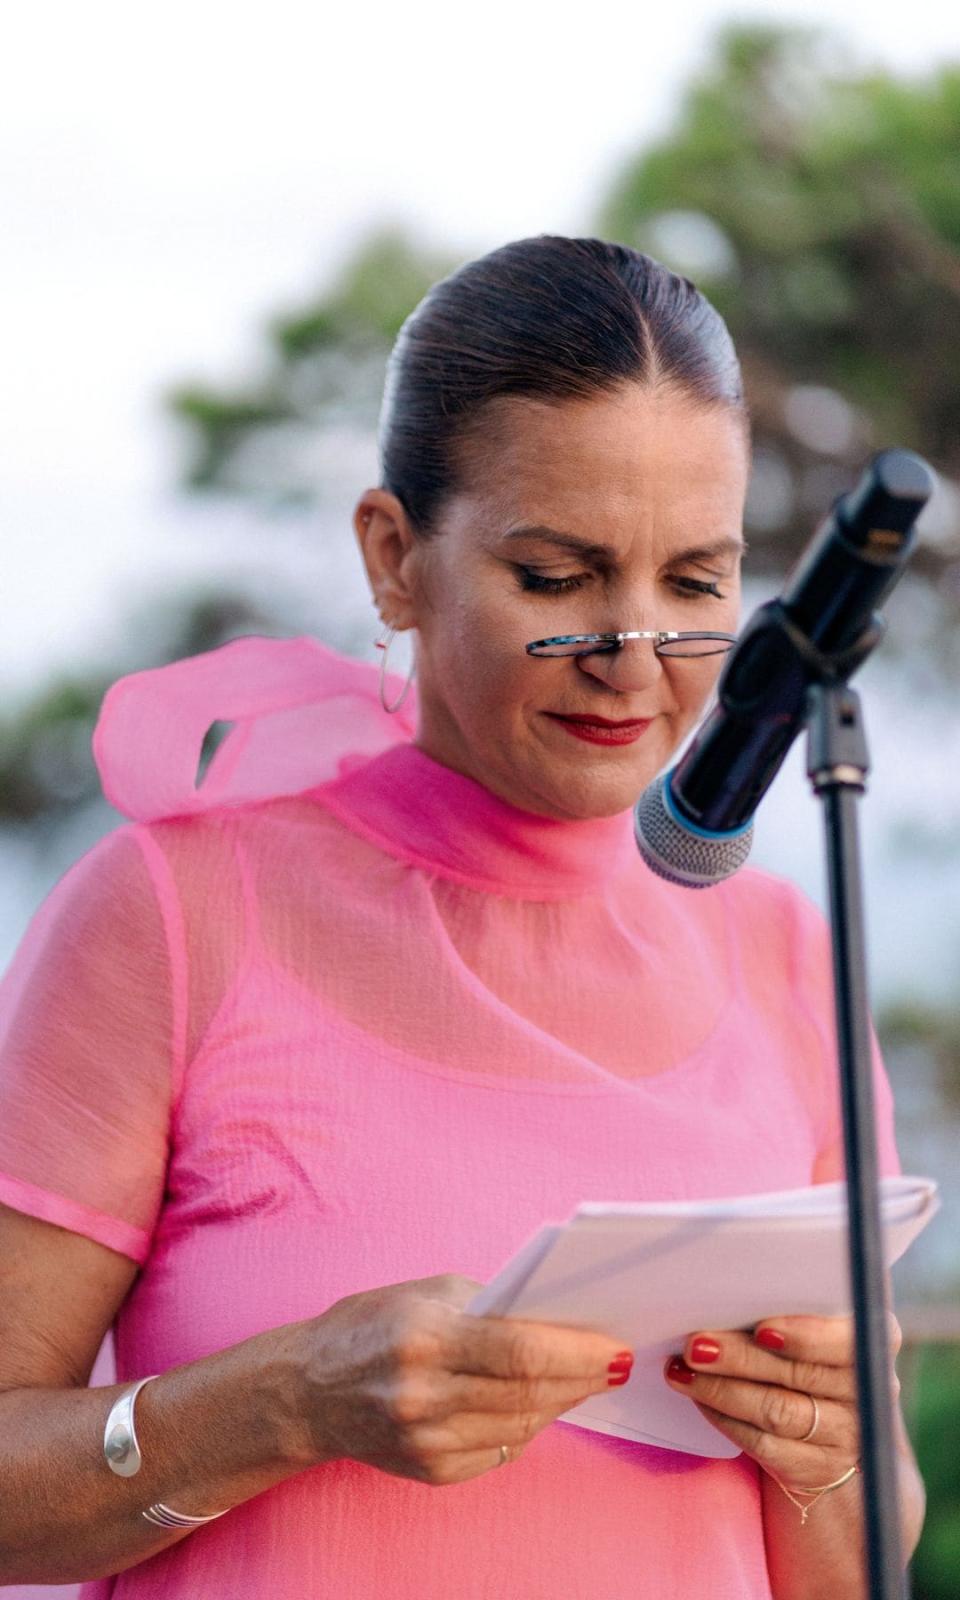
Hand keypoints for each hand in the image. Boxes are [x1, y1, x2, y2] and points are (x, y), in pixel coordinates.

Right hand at [289, 1273, 633, 1485]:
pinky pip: (499, 1450)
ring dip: (561, 1402)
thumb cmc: (371, 1325)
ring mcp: (425, 1442)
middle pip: (528, 1394)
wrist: (307, 1390)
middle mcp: (423, 1396)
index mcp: (425, 1339)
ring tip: (585, 1379)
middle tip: (615, 1363)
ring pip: (521, 1427)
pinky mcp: (429, 1471)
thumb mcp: (426, 1293)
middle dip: (581, 1378)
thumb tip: (558, 1321)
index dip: (576, 1352)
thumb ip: (491, 1305)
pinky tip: (540, 1404)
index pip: (520, 1352)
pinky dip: (527, 1426)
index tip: (615, 1347)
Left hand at [663, 1311, 902, 1491]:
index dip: (806, 1336)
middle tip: (695, 1345)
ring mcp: (844, 1435)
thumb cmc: (812, 1353)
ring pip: (776, 1411)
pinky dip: (724, 1417)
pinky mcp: (814, 1467)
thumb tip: (731, 1286)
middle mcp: (865, 1390)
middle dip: (740, 1358)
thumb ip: (794, 1305)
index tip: (764, 1330)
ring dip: (721, 1389)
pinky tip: (697, 1398)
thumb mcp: (818, 1322)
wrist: (834, 1429)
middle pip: (798, 1374)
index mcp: (872, 1339)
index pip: (845, 1340)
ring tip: (681, 1370)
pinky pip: (763, 1443)